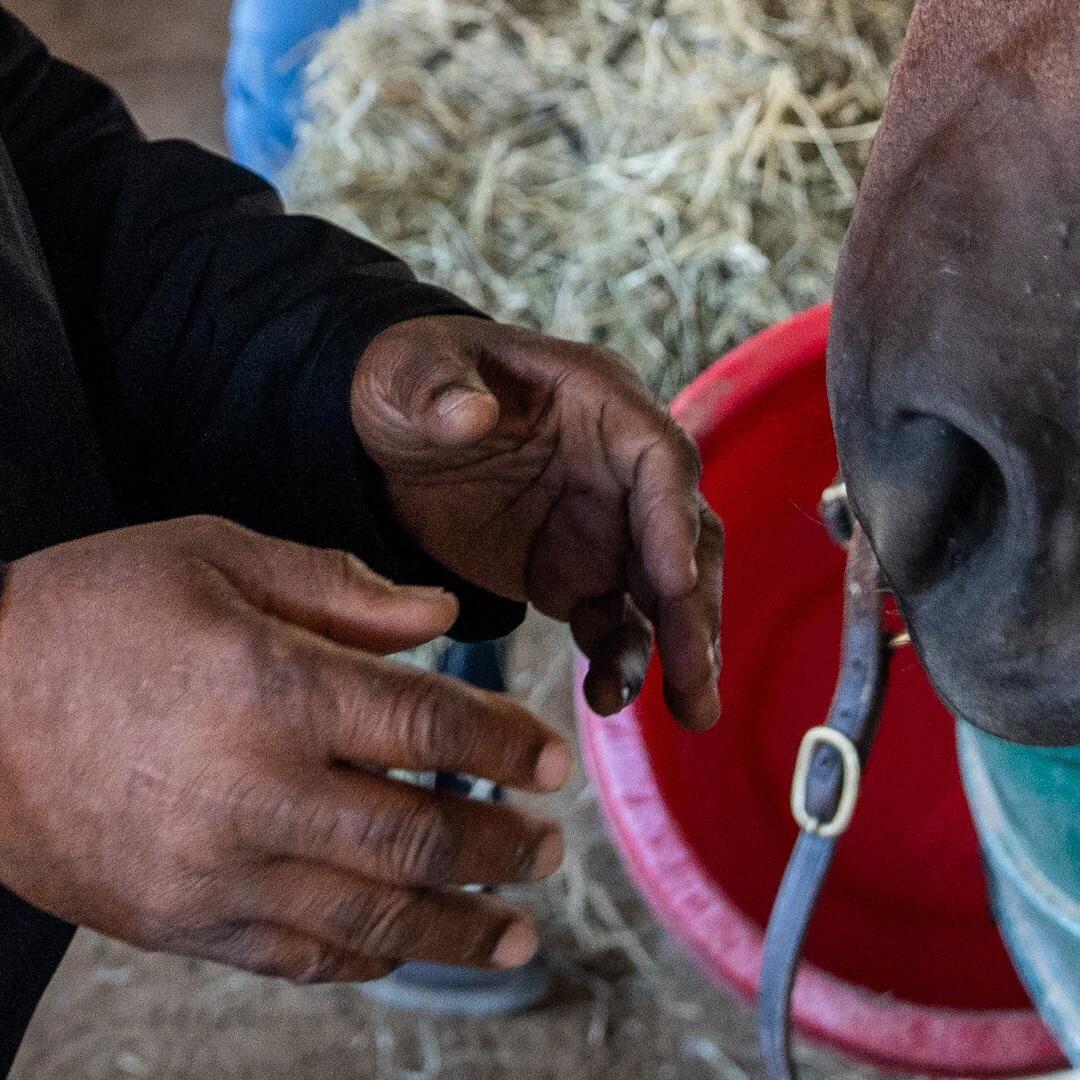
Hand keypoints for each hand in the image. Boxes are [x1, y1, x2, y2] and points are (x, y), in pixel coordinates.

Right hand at [0, 519, 569, 983]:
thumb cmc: (81, 611)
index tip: (551, 759)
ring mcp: (215, 872)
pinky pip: (296, 958)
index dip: (505, 749)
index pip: (427, 731)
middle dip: (500, 847)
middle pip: (416, 839)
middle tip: (549, 849)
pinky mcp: (179, 923)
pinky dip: (363, 958)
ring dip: (456, 930)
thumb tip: (437, 622)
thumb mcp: (209, 552)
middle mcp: (253, 791)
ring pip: (368, 920)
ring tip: (515, 932)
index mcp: (268, 686)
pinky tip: (404, 948)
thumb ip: (333, 589)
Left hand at [353, 316, 723, 728]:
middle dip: (696, 602)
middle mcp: (619, 464)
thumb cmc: (407, 379)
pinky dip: (619, 662)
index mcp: (598, 398)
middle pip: (685, 532)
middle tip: (698, 671)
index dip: (674, 518)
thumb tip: (468, 413)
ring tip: (692, 710)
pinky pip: (613, 624)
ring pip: (666, 589)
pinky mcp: (576, 574)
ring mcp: (604, 524)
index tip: (677, 580)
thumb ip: (435, 387)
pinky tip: (609, 700)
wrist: (380, 433)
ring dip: (683, 646)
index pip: (659, 457)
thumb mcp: (406, 370)